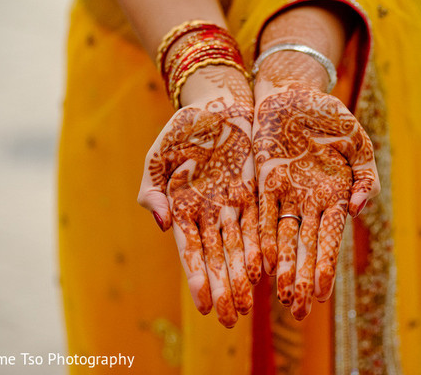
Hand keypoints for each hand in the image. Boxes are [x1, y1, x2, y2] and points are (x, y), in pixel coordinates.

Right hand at [138, 95, 260, 327]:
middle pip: (218, 256)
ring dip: (244, 275)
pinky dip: (263, 244)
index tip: (203, 306)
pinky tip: (267, 267)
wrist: (217, 104)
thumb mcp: (157, 158)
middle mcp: (210, 213)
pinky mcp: (255, 191)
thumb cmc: (182, 130)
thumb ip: (153, 192)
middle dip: (223, 287)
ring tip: (249, 303)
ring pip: (240, 245)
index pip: (191, 251)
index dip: (197, 278)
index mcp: (184, 209)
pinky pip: (260, 222)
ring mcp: (234, 204)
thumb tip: (163, 224)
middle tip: (230, 317)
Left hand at [252, 83, 379, 319]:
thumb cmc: (330, 116)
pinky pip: (261, 214)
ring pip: (282, 237)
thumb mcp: (357, 141)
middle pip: (304, 246)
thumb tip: (359, 209)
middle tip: (297, 310)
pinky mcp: (263, 182)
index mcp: (335, 196)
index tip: (320, 295)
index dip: (324, 266)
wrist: (294, 93)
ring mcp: (285, 193)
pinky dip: (259, 237)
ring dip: (281, 266)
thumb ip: (365, 176)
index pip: (329, 239)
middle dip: (302, 277)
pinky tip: (258, 261)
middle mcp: (309, 202)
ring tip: (279, 295)